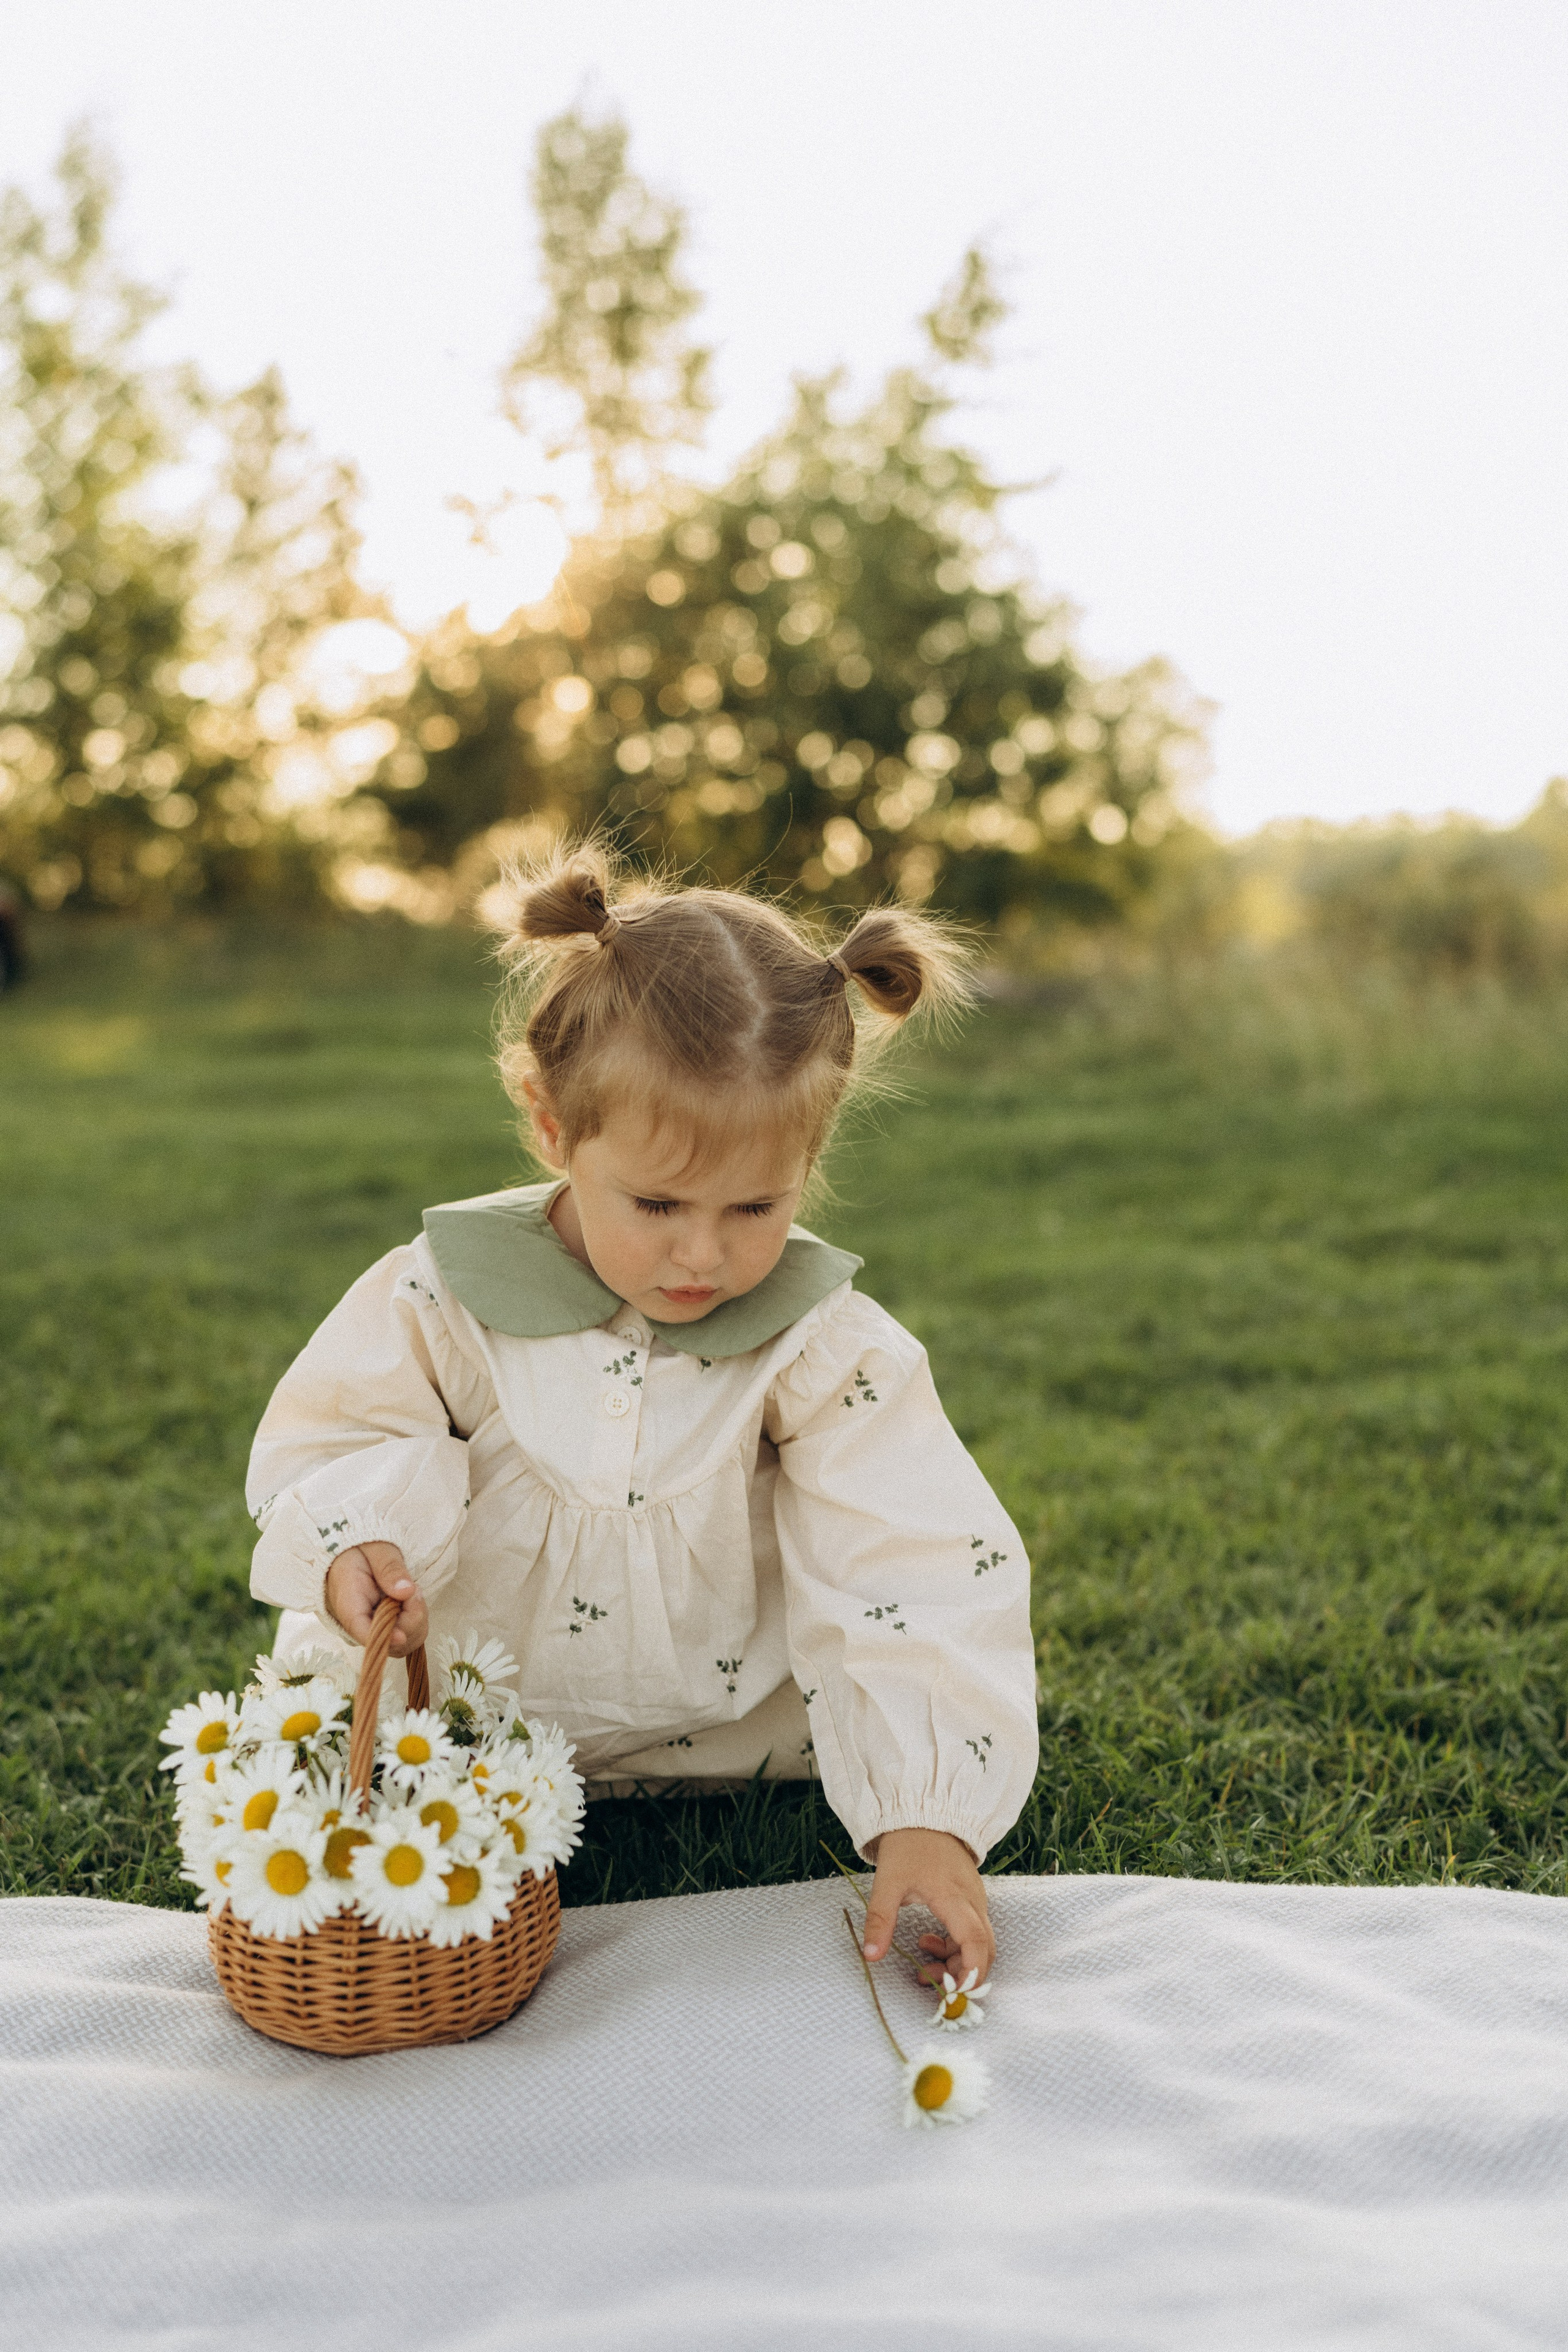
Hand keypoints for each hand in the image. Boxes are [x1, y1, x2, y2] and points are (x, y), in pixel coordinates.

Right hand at [323, 1541, 427, 1656]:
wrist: (350, 1551)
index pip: (362, 1632)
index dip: (383, 1639)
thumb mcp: (374, 1548)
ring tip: (412, 1590)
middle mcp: (359, 1623)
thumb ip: (389, 1568)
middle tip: (415, 1591)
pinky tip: (411, 1598)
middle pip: (388, 1642)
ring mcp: (373, 1627)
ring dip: (417, 1618)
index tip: (401, 1636)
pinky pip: (407, 1634)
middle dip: (411, 1621)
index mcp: (348, 1603)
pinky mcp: (385, 1627)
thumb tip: (406, 1591)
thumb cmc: (358, 1549)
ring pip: (403, 1642)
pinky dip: (417, 1619)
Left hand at [861, 1827, 993, 1985]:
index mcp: (955, 1898)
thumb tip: (871, 1956)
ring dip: (955, 1962)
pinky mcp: (970, 1899)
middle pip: (984, 1950)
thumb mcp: (888, 1883)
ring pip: (979, 1943)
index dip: (970, 1973)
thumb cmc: (908, 1846)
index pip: (976, 1943)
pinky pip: (972, 1932)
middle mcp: (973, 1902)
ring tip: (922, 1965)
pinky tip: (928, 1942)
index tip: (954, 1993)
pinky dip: (954, 1947)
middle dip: (962, 1975)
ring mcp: (975, 1900)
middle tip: (933, 1986)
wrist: (924, 1815)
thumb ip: (880, 1920)